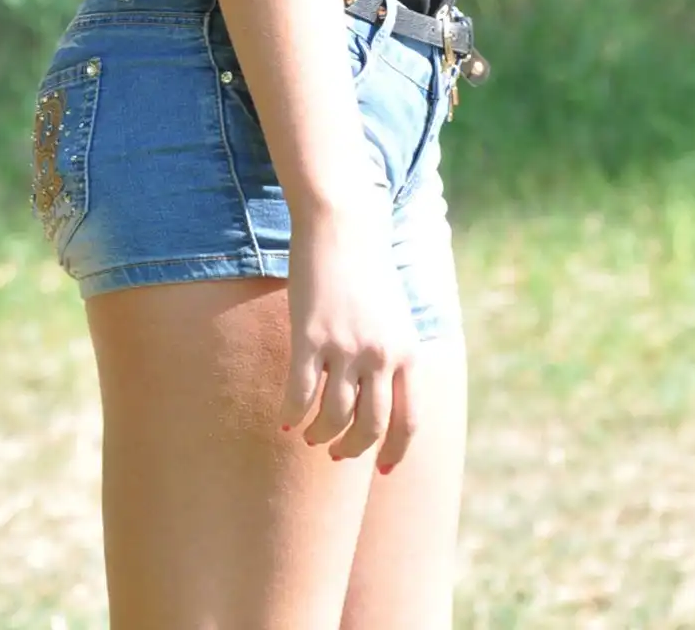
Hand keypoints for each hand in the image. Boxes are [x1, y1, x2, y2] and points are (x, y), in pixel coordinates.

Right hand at [280, 194, 418, 467]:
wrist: (342, 224)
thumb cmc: (368, 267)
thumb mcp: (396, 315)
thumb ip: (394, 354)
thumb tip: (384, 397)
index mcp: (408, 351)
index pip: (409, 421)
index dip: (394, 452)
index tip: (381, 469)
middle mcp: (381, 354)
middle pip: (370, 427)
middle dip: (351, 449)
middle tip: (334, 452)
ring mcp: (346, 347)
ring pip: (334, 417)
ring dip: (321, 434)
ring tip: (309, 434)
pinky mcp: (310, 336)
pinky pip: (300, 393)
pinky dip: (292, 413)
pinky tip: (285, 418)